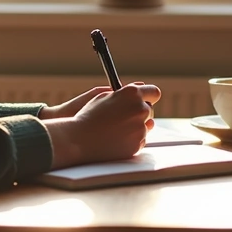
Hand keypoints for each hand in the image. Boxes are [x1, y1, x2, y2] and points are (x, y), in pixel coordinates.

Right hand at [42, 82, 161, 169]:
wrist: (78, 140)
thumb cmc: (87, 117)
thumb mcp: (103, 97)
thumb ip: (123, 92)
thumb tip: (139, 87)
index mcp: (132, 94)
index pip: (154, 92)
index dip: (149, 96)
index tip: (144, 99)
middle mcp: (140, 109)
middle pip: (150, 109)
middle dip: (140, 111)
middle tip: (124, 115)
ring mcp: (140, 128)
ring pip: (146, 126)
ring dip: (136, 125)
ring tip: (116, 128)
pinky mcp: (138, 144)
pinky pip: (140, 140)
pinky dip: (132, 139)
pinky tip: (116, 138)